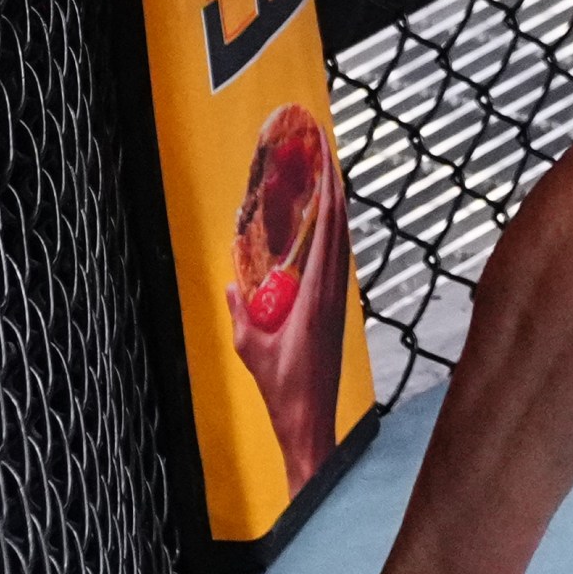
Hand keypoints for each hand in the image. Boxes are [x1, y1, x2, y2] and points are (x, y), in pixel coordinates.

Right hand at [227, 142, 350, 496]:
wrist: (310, 422)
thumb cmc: (282, 390)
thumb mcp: (251, 349)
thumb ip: (240, 314)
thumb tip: (231, 283)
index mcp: (316, 295)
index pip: (327, 228)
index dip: (328, 188)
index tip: (322, 155)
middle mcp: (333, 291)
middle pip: (339, 225)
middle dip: (333, 184)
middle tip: (322, 151)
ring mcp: (337, 299)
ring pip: (341, 240)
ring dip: (335, 206)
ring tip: (324, 176)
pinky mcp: (336, 310)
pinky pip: (336, 260)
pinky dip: (331, 233)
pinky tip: (323, 226)